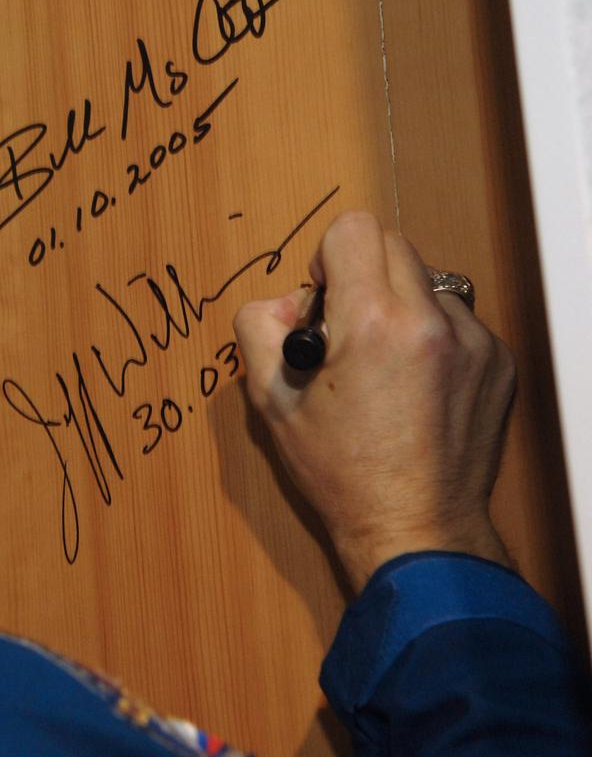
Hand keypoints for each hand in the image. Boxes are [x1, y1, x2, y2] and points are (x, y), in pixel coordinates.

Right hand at [233, 211, 513, 590]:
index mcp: (373, 323)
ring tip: (382, 368)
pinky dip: (429, 337)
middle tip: (345, 331)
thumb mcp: (272, 400)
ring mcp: (473, 341)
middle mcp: (432, 321)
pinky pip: (454, 319)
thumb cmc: (341, 472)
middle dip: (360, 276)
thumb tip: (285, 302)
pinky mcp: (496, 362)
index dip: (326, 258)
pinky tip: (413, 386)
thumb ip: (260, 329)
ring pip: (424, 282)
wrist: (414, 526)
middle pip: (391, 244)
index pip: (352, 230)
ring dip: (397, 306)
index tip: (324, 298)